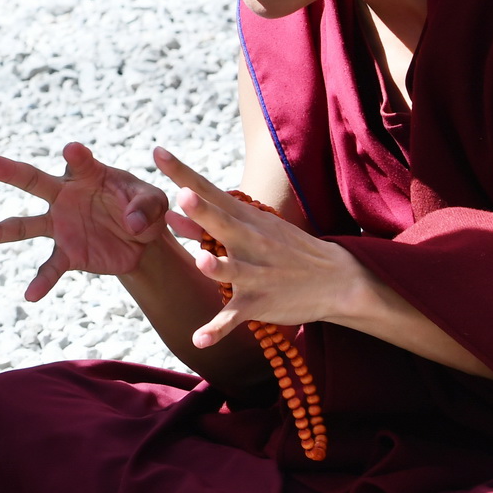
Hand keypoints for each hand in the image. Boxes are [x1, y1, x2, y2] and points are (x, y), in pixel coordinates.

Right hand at [0, 142, 170, 299]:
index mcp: (89, 174)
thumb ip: (147, 206)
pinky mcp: (68, 253)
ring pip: (24, 225)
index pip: (80, 162)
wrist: (142, 242)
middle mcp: (66, 196)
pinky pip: (50, 267)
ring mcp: (62, 225)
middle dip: (9, 172)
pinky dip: (41, 281)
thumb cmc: (144, 208)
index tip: (72, 150)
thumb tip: (132, 224)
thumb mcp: (156, 201)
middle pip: (33, 181)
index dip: (77, 156)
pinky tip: (30, 295)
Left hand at [153, 147, 365, 348]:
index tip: (157, 152)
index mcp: (245, 218)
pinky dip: (217, 329)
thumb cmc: (281, 248)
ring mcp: (257, 273)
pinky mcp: (260, 303)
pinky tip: (198, 340)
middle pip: (224, 224)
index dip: (182, 172)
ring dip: (218, 267)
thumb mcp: (249, 229)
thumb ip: (205, 223)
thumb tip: (168, 212)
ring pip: (234, 270)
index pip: (210, 190)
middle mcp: (250, 242)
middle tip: (184, 196)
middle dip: (205, 212)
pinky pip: (235, 317)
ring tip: (202, 261)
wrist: (336, 279)